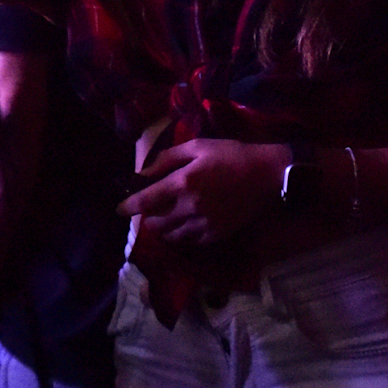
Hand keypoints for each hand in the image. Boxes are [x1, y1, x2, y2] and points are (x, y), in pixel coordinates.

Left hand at [116, 139, 284, 246]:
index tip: (119, 210)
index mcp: (183, 183)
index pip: (146, 201)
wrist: (267, 175)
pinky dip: (183, 236)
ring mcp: (204, 224)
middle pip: (157, 223)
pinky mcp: (217, 234)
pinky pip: (192, 241)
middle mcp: (190, 208)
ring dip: (164, 230)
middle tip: (149, 212)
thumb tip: (145, 172)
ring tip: (164, 222)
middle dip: (148, 219)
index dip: (129, 206)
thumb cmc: (232, 154)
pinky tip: (185, 227)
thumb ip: (168, 158)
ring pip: (173, 236)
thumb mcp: (199, 146)